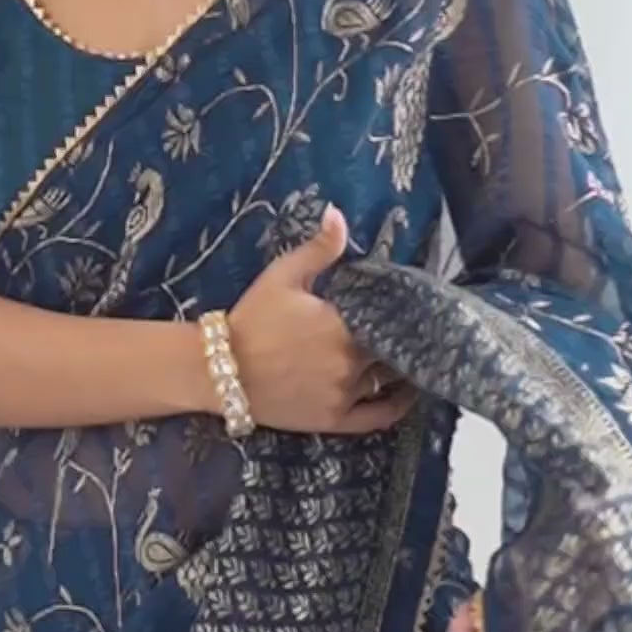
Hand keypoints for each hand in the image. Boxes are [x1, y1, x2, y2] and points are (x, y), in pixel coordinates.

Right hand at [223, 204, 419, 434]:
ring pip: (388, 380)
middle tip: (411, 329)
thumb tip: (338, 212)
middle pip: (393, 350)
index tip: (410, 305)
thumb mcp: (283, 275)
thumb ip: (318, 248)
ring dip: (400, 367)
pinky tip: (406, 394)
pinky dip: (397, 406)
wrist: (220, 369)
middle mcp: (350, 363)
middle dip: (402, 339)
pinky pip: (378, 416)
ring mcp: (343, 395)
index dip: (404, 313)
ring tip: (410, 354)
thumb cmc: (252, 319)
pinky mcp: (333, 419)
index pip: (391, 319)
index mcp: (344, 326)